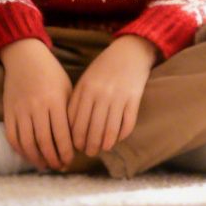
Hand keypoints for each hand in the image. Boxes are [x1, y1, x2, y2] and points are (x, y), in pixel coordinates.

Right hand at [0, 38, 74, 170]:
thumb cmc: (51, 74)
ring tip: (46, 165)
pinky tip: (30, 155)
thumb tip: (77, 141)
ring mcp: (20, 110)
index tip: (70, 160)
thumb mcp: (67, 89)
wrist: (25, 57)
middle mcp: (36, 107)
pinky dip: (21, 151)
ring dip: (37, 159)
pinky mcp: (8, 111)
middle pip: (44, 142)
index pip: (61, 135)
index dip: (66, 152)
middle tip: (59, 166)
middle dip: (53, 159)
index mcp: (54, 101)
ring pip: (27, 143)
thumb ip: (70, 114)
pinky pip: (12, 137)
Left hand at [67, 35, 157, 155]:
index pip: (76, 121)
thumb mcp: (86, 80)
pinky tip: (117, 139)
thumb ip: (78, 101)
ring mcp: (118, 97)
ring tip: (102, 149)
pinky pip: (127, 123)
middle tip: (89, 153)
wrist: (129, 52)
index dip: (75, 138)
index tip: (75, 146)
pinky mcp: (133, 99)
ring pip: (109, 129)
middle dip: (89, 145)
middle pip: (92, 128)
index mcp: (85, 89)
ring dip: (105, 144)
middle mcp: (100, 94)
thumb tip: (72, 129)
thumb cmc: (104, 68)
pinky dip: (122, 135)